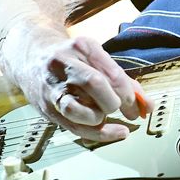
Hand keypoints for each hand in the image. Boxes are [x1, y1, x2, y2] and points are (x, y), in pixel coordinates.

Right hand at [15, 35, 147, 141]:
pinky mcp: (47, 107)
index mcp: (83, 46)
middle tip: (126, 110)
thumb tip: (148, 106)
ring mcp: (53, 86)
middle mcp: (64, 63)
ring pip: (77, 109)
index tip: (139, 105)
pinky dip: (96, 133)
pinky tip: (110, 132)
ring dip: (99, 118)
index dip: (130, 94)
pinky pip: (73, 126)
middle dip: (117, 103)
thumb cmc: (73, 60)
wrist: (31, 56)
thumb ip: (124, 81)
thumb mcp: (97, 59)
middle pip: (96, 85)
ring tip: (105, 114)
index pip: (112, 72)